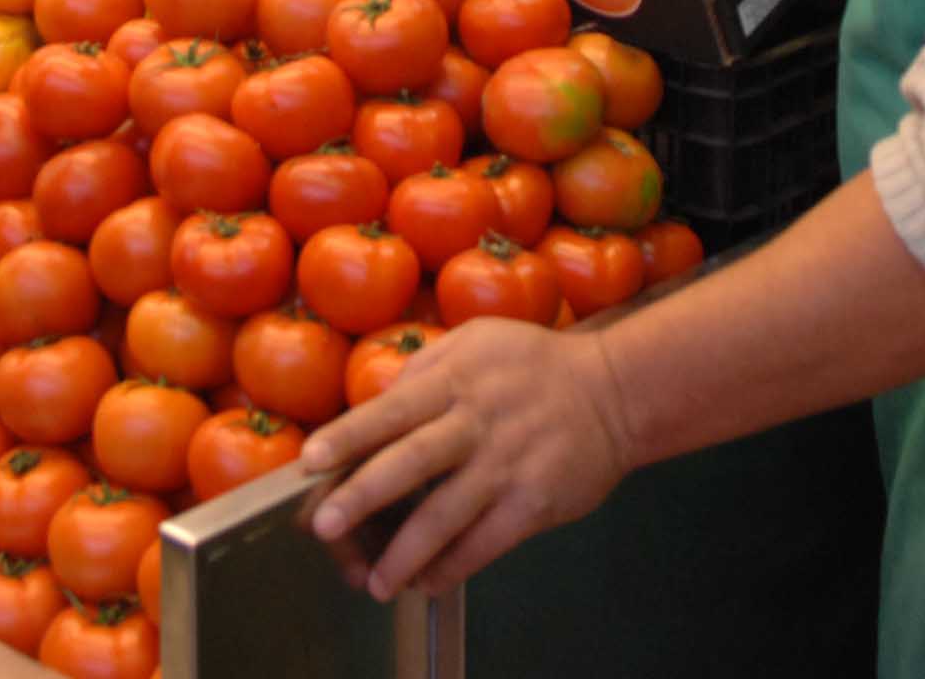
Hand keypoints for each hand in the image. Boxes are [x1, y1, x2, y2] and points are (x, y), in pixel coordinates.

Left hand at [300, 317, 638, 601]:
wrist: (615, 391)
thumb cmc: (531, 365)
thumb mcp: (477, 341)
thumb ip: (425, 369)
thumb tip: (372, 404)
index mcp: (456, 378)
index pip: (392, 408)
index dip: (349, 435)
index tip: (310, 461)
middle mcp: (478, 421)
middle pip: (412, 461)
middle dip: (362, 495)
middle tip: (324, 525)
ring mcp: (508, 463)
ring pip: (447, 514)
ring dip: (406, 552)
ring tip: (374, 582)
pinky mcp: (536, 501)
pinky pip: (487, 542)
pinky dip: (453, 566)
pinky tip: (426, 582)